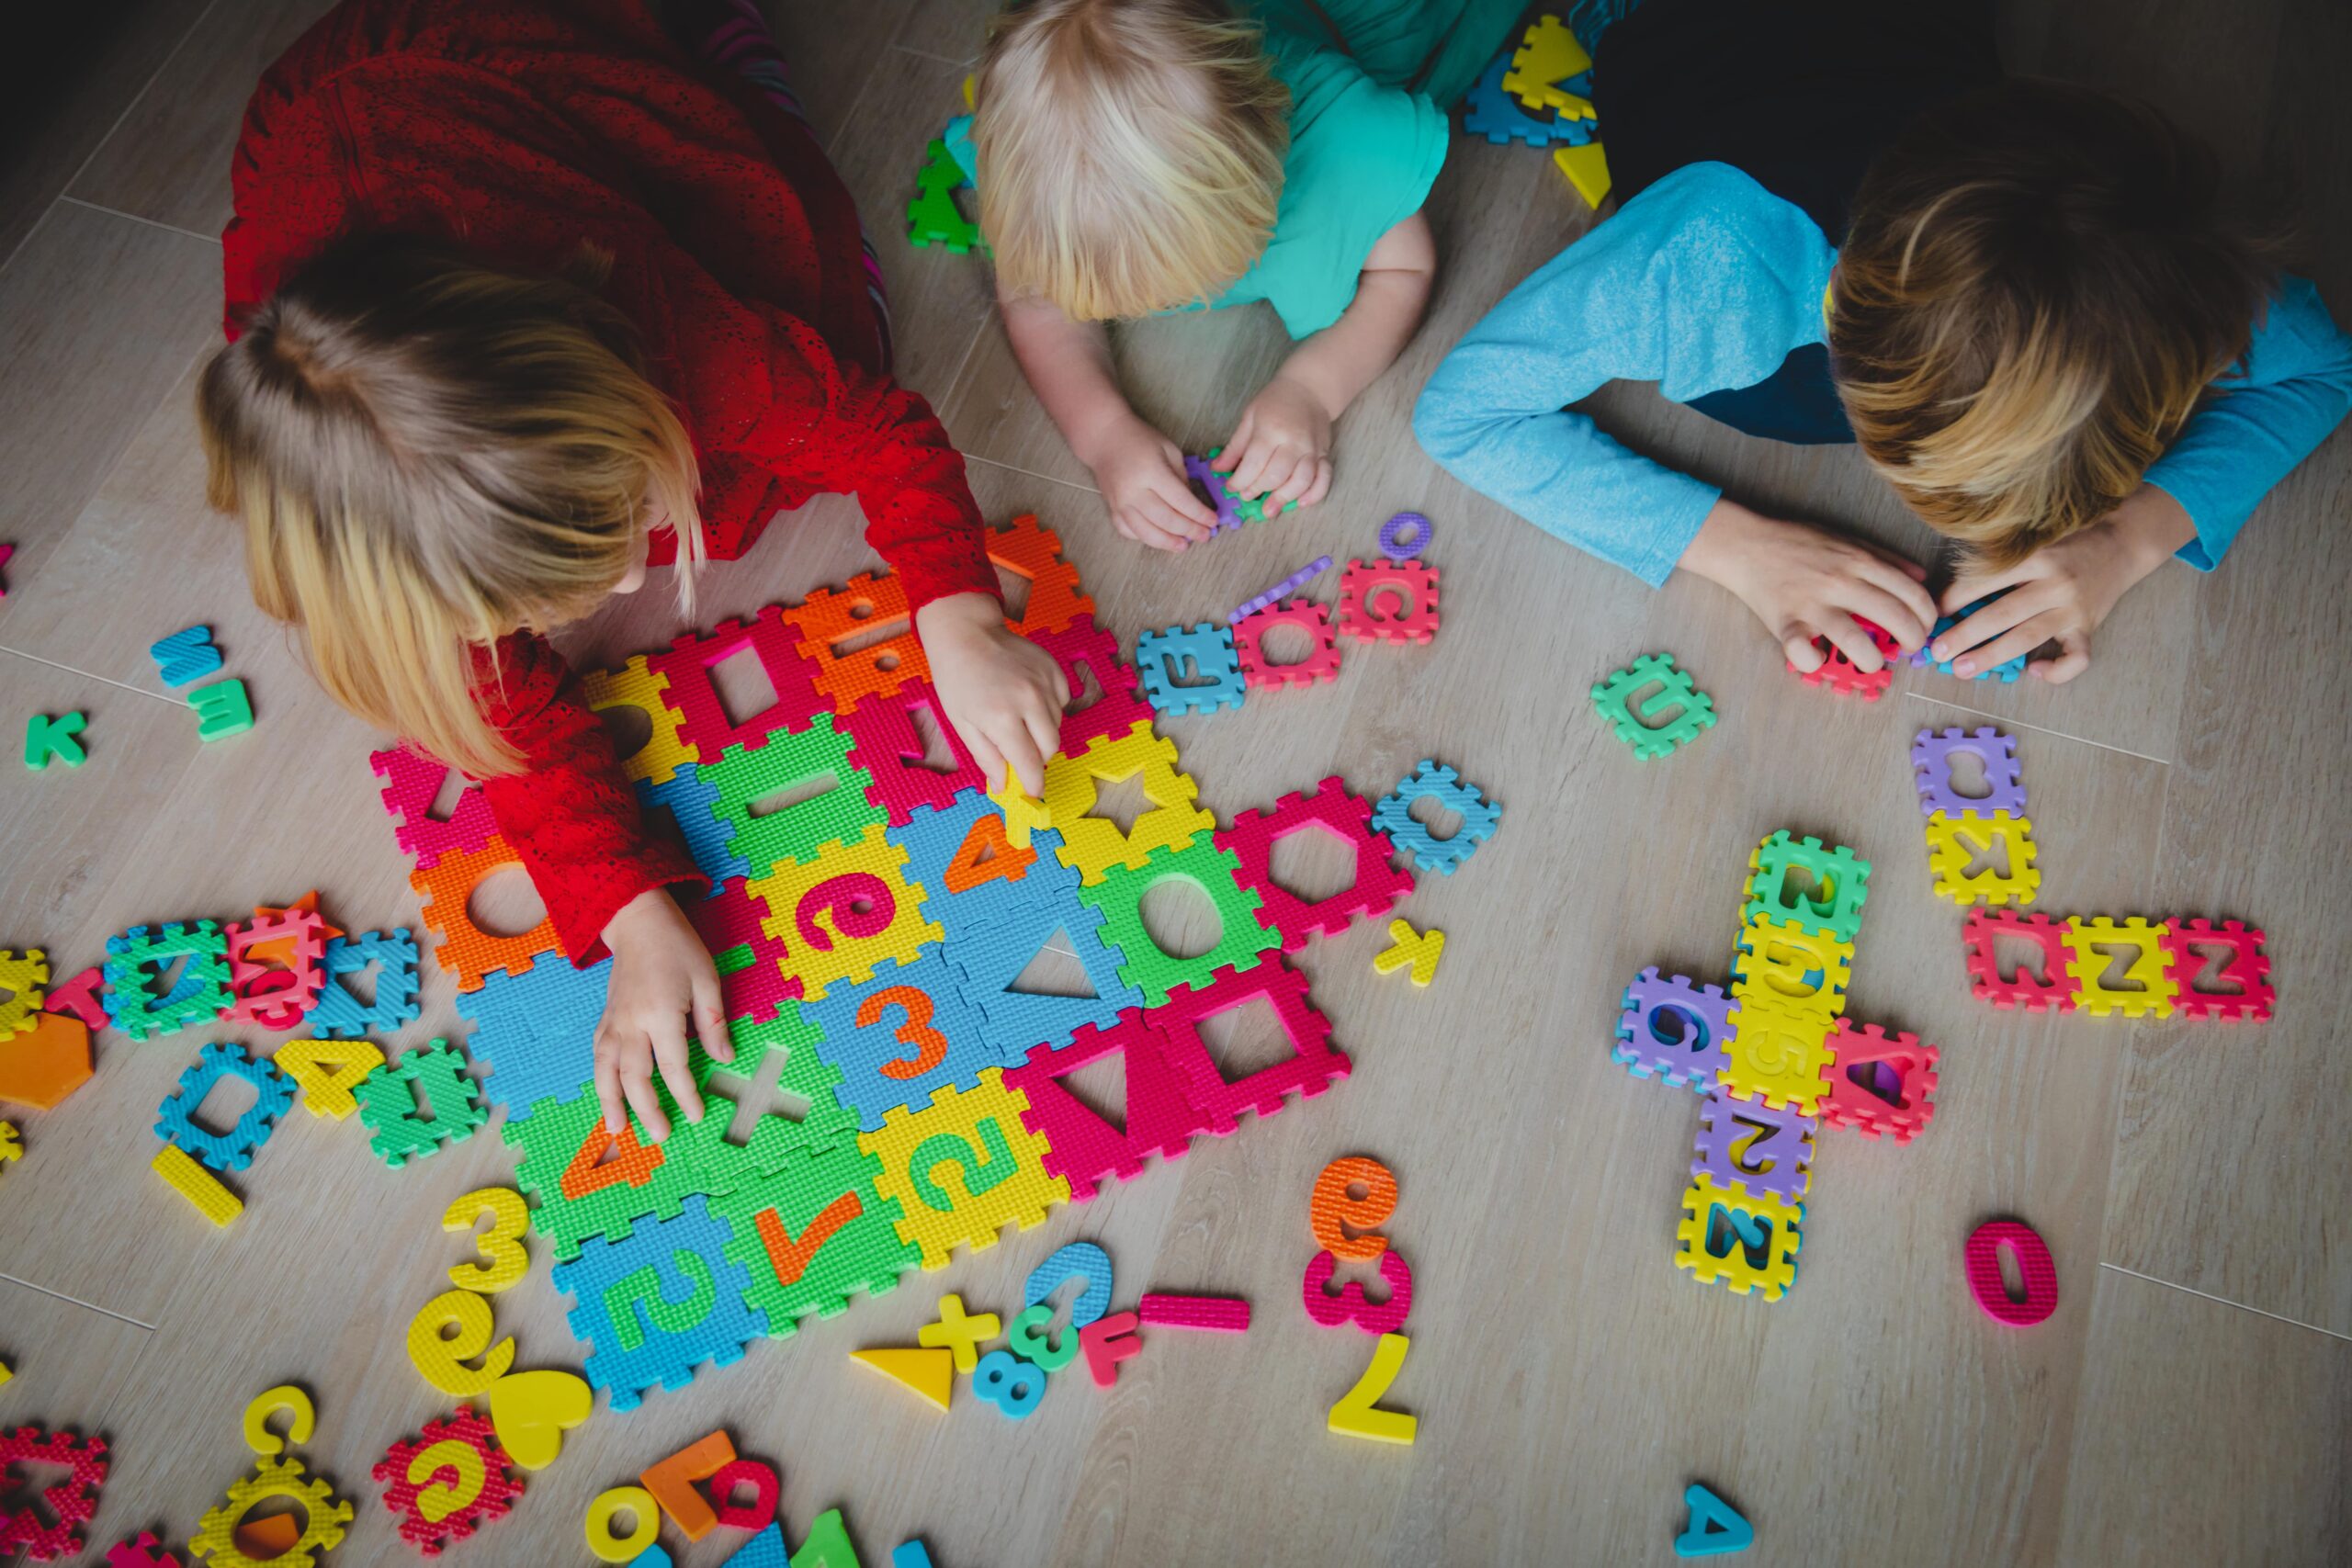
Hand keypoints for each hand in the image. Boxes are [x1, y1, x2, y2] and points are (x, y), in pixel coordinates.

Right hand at [593, 888, 732, 1139]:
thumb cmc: (678, 948)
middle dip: (647, 1109)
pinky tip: (605, 1096)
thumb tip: (725, 1058)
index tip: (696, 1114)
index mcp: (660, 1013)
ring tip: (617, 1131)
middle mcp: (631, 1023)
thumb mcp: (707, 979)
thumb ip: (713, 1022)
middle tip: (661, 1134)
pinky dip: (600, 1080)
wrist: (638, 923)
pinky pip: (598, 1056)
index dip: (685, 1094)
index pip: (673, 1065)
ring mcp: (613, 1022)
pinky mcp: (604, 1020)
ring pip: (606, 1071)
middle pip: (634, 1077)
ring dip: (610, 1103)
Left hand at [916, 591, 1070, 796]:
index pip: (1030, 764)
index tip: (1032, 793)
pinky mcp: (1054, 669)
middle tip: (1020, 753)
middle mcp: (1029, 701)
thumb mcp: (962, 723)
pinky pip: (1061, 701)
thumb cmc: (957, 679)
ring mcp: (1045, 683)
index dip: (1033, 783)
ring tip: (1018, 717)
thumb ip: (986, 757)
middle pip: (1050, 747)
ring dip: (1041, 731)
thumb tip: (1002, 785)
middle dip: (1038, 757)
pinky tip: (1028, 697)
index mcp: (1002, 718)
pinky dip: (1049, 707)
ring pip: (1057, 725)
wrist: (967, 633)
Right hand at [1083, 416, 1215, 551]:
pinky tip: (1159, 538)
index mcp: (1151, 471)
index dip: (1199, 514)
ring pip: (1146, 532)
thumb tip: (1192, 506)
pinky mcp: (1112, 509)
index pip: (1180, 500)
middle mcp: (1133, 491)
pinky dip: (1145, 538)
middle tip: (1204, 535)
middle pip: (1166, 519)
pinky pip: (1129, 531)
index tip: (1212, 521)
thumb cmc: (1140, 440)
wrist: (1105, 439)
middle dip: (1189, 530)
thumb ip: (1182, 478)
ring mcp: (1120, 503)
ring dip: (1168, 543)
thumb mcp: (1169, 450)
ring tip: (1183, 546)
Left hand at [1216, 373, 1334, 512]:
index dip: (1239, 480)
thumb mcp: (1249, 418)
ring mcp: (1312, 450)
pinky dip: (1314, 494)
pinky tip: (1301, 503)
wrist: (1309, 388)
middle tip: (1247, 496)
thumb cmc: (1276, 401)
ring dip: (1284, 498)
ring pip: (1300, 481)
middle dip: (1258, 490)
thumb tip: (1217, 469)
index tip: (1231, 486)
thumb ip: (1235, 446)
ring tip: (1269, 510)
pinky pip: (1323, 479)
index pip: (1253, 464)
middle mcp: (1293, 442)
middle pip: (1276, 475)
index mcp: (1271, 431)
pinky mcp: (1324, 454)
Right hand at [1680, 499, 1937, 669]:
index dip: (1927, 615)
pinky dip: (1814, 662)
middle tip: (1909, 649)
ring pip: (1855, 640)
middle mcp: (1840, 581)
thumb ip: (1885, 557)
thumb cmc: (1797, 542)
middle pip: (1894, 617)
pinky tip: (1820, 659)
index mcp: (1858, 560)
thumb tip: (1920, 578)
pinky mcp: (1785, 623)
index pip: (1911, 592)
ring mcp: (1811, 604)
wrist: (1747, 545)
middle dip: (1912, 640)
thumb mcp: (1847, 538)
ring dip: (1872, 660)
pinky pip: (1803, 652)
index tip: (1925, 627)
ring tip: (1873, 662)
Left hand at [1934, 485, 2193, 682]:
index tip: (1935, 614)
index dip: (1956, 598)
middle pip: (2002, 614)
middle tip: (1937, 652)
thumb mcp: (2034, 543)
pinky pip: (2076, 658)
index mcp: (2036, 558)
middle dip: (1965, 635)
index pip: (1988, 580)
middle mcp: (2054, 584)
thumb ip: (2002, 562)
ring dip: (1991, 656)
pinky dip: (2056, 671)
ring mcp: (2073, 609)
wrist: (2122, 544)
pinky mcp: (2089, 628)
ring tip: (1962, 669)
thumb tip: (1956, 590)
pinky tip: (2034, 671)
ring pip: (2028, 637)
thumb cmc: (2067, 545)